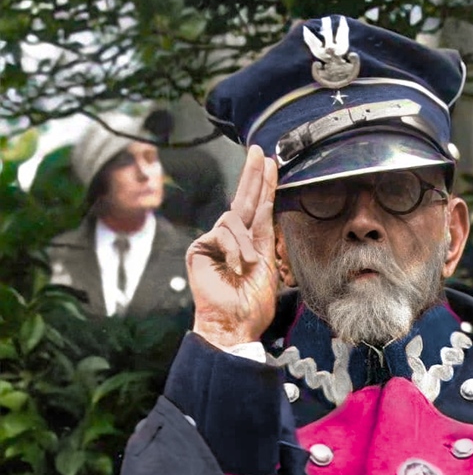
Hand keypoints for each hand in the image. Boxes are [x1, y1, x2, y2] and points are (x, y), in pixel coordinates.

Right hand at [187, 145, 279, 348]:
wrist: (235, 322)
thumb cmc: (252, 302)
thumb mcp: (267, 264)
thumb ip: (264, 235)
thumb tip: (264, 206)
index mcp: (250, 242)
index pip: (257, 208)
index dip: (264, 185)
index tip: (271, 164)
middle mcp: (232, 238)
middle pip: (242, 199)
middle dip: (253, 175)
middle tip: (260, 152)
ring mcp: (214, 241)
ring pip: (234, 220)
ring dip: (245, 244)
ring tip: (248, 266)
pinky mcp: (200, 247)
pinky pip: (222, 233)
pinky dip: (234, 250)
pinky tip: (235, 267)